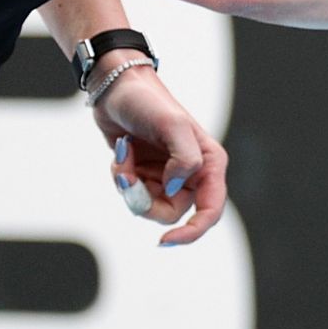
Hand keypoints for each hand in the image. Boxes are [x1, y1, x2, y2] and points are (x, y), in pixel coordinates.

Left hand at [90, 62, 228, 245]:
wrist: (116, 88)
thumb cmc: (148, 102)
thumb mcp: (171, 125)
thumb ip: (184, 160)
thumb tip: (176, 188)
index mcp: (209, 163)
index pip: (211, 210)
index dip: (192, 232)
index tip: (165, 240)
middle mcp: (193, 173)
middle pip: (172, 214)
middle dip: (144, 200)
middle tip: (127, 178)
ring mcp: (169, 175)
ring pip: (150, 207)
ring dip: (130, 186)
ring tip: (123, 157)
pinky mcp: (148, 175)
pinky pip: (135, 195)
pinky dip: (123, 178)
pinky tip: (122, 153)